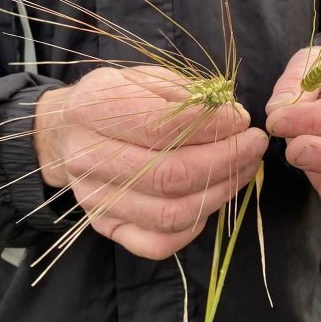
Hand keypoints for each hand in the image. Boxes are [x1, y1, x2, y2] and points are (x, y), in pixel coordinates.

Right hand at [34, 66, 267, 259]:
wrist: (66, 131)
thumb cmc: (114, 100)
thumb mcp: (144, 78)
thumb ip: (185, 94)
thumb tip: (231, 116)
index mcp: (94, 111)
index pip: (162, 127)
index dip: (213, 125)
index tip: (241, 119)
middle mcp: (89, 160)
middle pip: (170, 175)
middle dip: (226, 160)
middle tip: (254, 144)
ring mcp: (96, 200)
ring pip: (170, 213)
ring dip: (220, 192)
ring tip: (244, 168)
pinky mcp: (106, 227)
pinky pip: (158, 244)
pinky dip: (195, 227)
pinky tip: (212, 198)